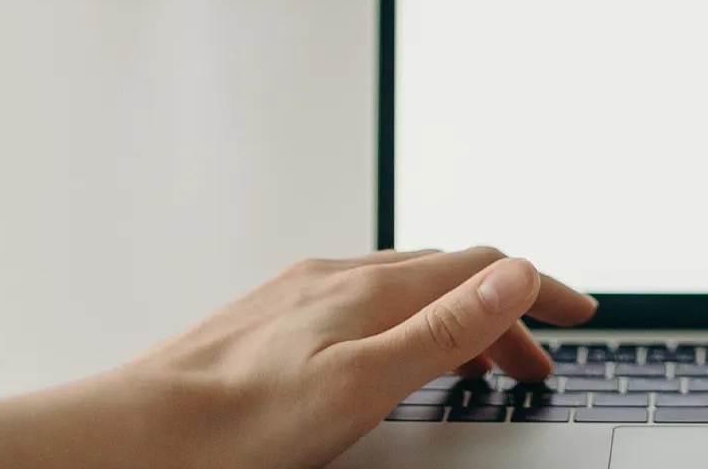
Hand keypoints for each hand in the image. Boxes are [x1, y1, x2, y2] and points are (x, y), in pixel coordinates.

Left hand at [0, 247, 595, 468]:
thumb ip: (446, 326)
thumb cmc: (235, 430)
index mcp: (369, 289)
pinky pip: (364, 303)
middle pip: (449, 276)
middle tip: (533, 365)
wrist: (126, 439)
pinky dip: (408, 324)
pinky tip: (390, 356)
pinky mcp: (272, 316)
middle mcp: (337, 276)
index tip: (581, 313)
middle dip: (504, 313)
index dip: (540, 290)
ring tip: (475, 367)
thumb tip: (517, 270)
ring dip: (457, 319)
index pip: (483, 267)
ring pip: (405, 289)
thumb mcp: (364, 385)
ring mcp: (301, 292)